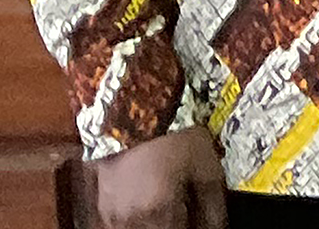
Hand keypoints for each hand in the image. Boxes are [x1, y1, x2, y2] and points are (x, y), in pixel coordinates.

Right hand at [83, 129, 228, 228]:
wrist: (131, 102)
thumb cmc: (171, 131)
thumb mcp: (206, 165)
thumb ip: (213, 204)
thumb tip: (218, 227)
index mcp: (158, 213)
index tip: (206, 225)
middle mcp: (129, 219)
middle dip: (177, 227)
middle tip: (189, 215)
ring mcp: (109, 211)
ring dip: (157, 227)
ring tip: (173, 213)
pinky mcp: (100, 200)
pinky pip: (119, 224)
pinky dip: (138, 223)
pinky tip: (151, 211)